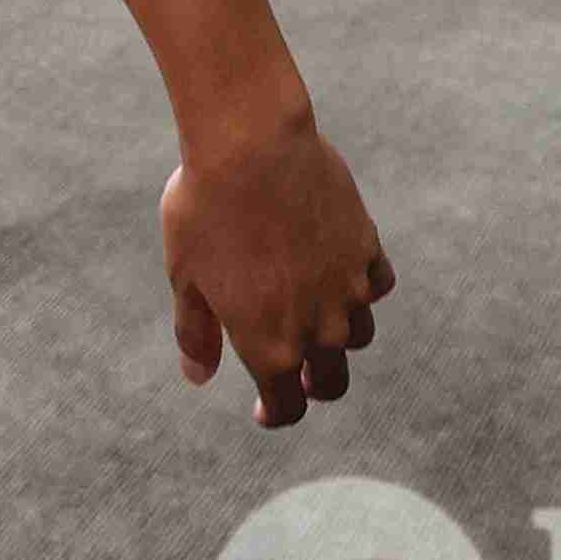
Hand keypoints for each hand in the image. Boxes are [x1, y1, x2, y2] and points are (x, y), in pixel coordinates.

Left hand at [160, 115, 394, 428]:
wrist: (252, 146)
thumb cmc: (205, 209)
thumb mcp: (185, 276)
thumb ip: (196, 333)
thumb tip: (198, 376)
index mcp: (269, 345)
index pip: (286, 406)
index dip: (276, 413)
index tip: (265, 410)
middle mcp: (318, 327)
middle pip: (330, 382)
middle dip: (312, 385)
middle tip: (294, 375)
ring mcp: (349, 288)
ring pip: (358, 336)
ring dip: (337, 338)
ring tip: (313, 320)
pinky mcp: (367, 247)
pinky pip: (375, 285)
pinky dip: (361, 288)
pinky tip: (338, 275)